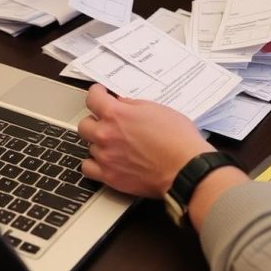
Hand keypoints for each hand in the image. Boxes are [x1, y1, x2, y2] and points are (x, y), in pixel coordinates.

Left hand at [77, 84, 213, 197]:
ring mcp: (106, 157)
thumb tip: (122, 105)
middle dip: (96, 121)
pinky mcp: (110, 176)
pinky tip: (105, 161)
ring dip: (100, 143)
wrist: (185, 169)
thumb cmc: (178, 140)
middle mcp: (106, 135)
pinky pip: (88, 168)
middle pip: (85, 124)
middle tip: (107, 123)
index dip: (96, 94)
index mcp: (117, 115)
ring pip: (89, 146)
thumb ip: (133, 106)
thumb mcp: (158, 110)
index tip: (99, 95)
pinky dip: (95, 163)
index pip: (93, 98)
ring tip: (115, 145)